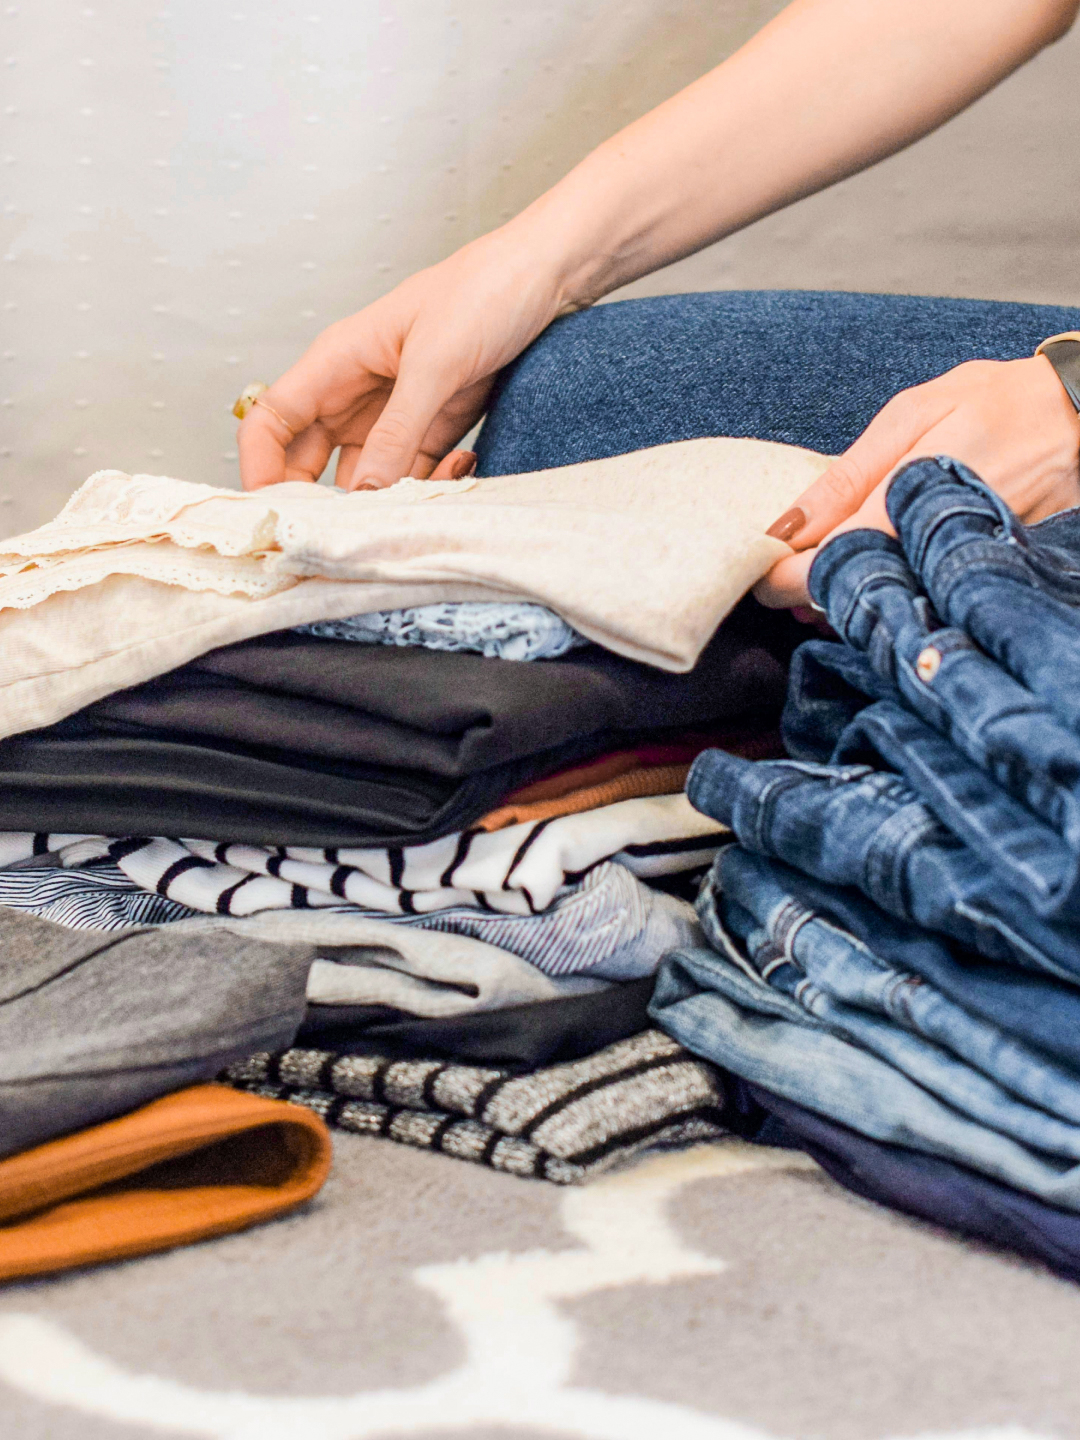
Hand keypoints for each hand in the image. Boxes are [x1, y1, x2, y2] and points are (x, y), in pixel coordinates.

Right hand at [237, 226, 574, 490]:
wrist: (545, 278)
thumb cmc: (484, 290)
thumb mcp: (436, 362)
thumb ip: (398, 429)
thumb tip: (364, 491)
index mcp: (337, 361)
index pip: (270, 420)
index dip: (259, 468)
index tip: (273, 513)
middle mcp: (355, 392)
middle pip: (309, 461)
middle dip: (324, 500)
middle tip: (350, 533)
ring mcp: (393, 414)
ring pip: (366, 479)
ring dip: (390, 497)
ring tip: (426, 496)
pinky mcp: (432, 428)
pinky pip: (412, 475)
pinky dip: (430, 484)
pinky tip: (461, 466)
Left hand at [755, 355, 1079, 607]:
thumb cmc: (998, 402)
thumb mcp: (913, 415)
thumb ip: (847, 474)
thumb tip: (786, 525)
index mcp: (906, 498)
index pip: (824, 563)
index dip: (782, 581)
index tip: (760, 575)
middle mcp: (931, 543)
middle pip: (851, 595)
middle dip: (809, 595)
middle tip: (785, 578)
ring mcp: (954, 565)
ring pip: (884, 603)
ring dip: (845, 597)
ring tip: (824, 575)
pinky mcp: (973, 573)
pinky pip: (918, 598)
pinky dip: (888, 592)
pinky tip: (874, 575)